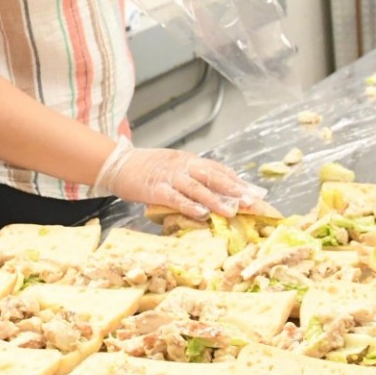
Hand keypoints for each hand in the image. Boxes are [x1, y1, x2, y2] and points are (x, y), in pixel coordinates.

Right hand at [93, 138, 273, 219]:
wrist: (116, 164)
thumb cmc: (146, 169)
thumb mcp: (174, 168)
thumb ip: (193, 178)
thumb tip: (217, 193)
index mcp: (190, 161)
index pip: (220, 170)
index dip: (240, 182)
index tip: (259, 194)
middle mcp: (183, 166)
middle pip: (214, 177)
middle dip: (236, 190)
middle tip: (255, 202)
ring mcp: (169, 177)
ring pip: (197, 187)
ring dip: (216, 199)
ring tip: (233, 210)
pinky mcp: (155, 188)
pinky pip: (174, 197)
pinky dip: (188, 205)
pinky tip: (201, 213)